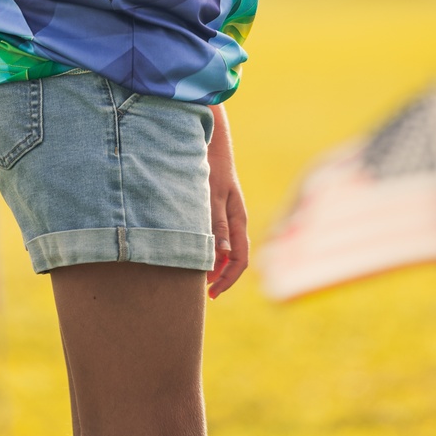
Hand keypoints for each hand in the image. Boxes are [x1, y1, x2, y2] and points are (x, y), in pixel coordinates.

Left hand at [206, 106, 248, 299]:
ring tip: (196, 278)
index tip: (211, 293)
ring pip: (227, 249)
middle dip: (222, 277)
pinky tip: (196, 252)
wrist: (212, 142)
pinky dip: (211, 250)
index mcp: (238, 220)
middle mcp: (236, 220)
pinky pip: (219, 237)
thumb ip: (216, 223)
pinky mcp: (218, 208)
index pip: (240, 259)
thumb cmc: (212, 167)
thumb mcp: (212, 195)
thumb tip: (222, 254)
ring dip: (215, 265)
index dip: (228, 279)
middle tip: (204, 294)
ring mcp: (228, 215)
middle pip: (235, 258)